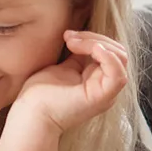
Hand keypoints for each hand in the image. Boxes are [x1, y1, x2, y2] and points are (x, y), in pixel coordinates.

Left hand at [13, 30, 130, 133]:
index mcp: (97, 80)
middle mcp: (105, 86)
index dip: (93, 37)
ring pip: (120, 58)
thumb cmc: (41, 95)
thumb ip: (77, 57)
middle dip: (95, 38)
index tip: (68, 36)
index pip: (110, 51)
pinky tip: (92, 48)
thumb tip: (81, 38)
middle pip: (118, 52)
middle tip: (69, 38)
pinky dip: (108, 57)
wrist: (31, 114)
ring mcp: (106, 93)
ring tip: (73, 43)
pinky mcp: (102, 97)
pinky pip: (118, 75)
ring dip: (97, 43)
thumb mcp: (63, 68)